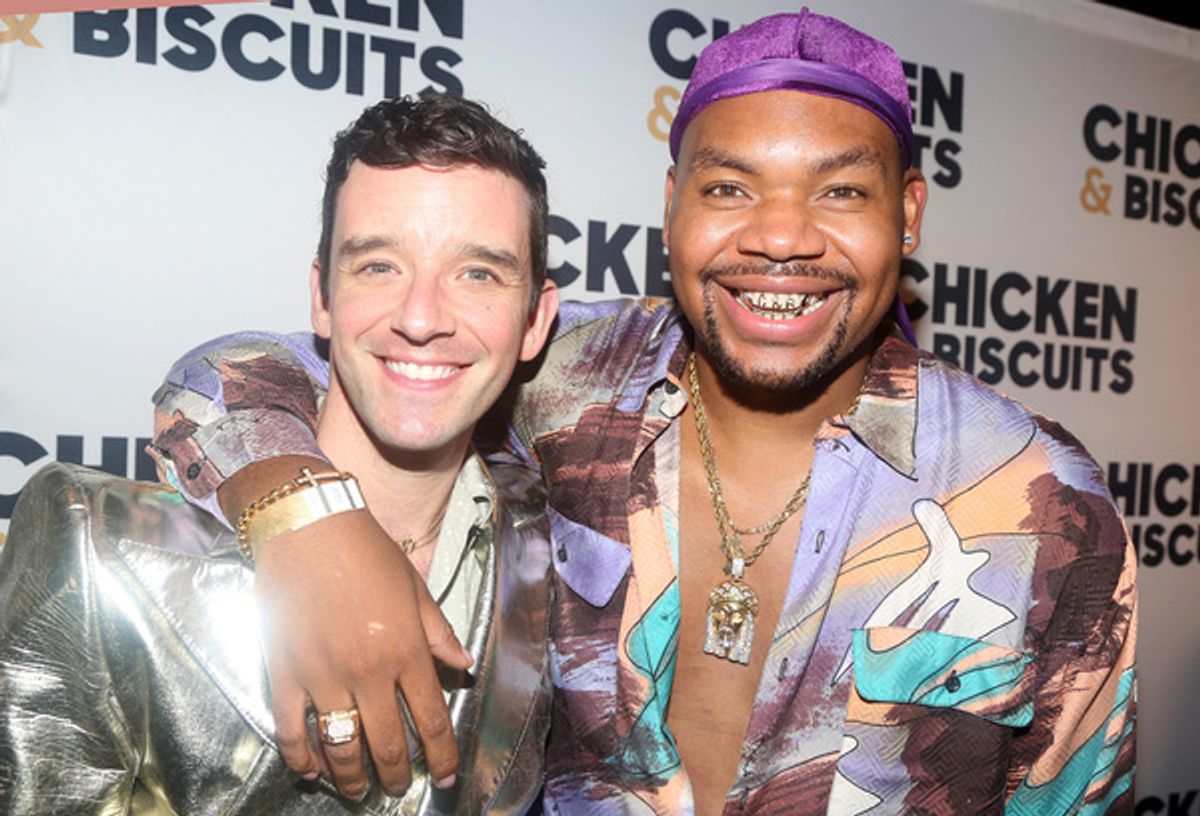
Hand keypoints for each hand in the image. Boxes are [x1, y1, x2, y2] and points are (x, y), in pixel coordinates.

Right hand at [227, 460, 471, 798]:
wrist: (308, 527)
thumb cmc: (366, 552)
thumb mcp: (415, 588)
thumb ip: (438, 634)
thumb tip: (463, 666)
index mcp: (406, 651)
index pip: (432, 720)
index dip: (442, 756)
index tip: (444, 778)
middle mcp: (367, 671)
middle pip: (387, 743)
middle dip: (396, 774)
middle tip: (399, 786)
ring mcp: (323, 675)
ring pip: (340, 746)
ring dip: (352, 777)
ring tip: (359, 790)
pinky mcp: (284, 672)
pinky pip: (292, 729)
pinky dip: (301, 757)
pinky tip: (311, 771)